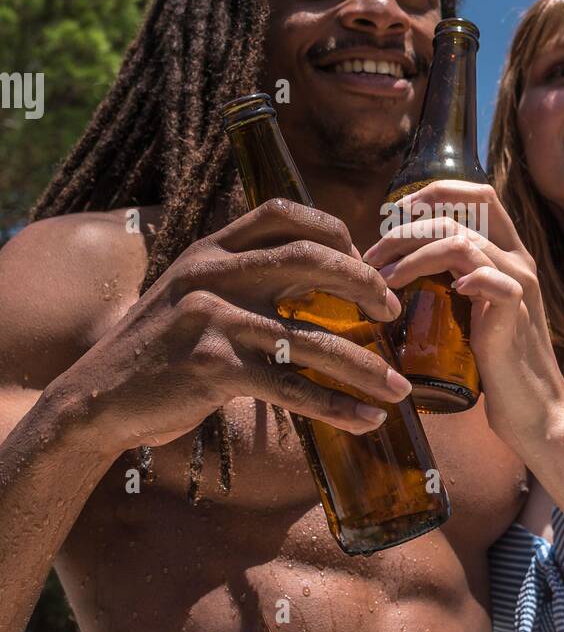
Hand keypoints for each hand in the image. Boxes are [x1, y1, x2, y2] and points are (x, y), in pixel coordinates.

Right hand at [48, 198, 411, 453]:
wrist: (96, 397)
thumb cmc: (160, 352)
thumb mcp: (196, 297)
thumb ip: (245, 281)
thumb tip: (322, 283)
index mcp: (212, 250)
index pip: (282, 212)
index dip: (334, 230)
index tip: (366, 261)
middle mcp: (212, 273)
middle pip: (309, 258)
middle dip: (364, 283)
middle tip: (393, 311)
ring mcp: (211, 318)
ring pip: (310, 337)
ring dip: (364, 365)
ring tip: (399, 388)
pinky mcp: (211, 366)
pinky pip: (290, 386)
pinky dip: (334, 406)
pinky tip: (364, 420)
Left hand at [364, 180, 563, 457]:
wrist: (536, 410)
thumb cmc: (498, 366)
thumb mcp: (474, 312)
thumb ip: (453, 283)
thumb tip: (397, 271)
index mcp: (509, 254)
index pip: (480, 195)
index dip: (436, 193)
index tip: (396, 214)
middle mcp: (518, 262)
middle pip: (458, 217)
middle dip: (406, 229)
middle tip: (372, 255)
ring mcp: (518, 286)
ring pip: (463, 244)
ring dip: (414, 255)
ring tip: (385, 279)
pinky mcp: (515, 315)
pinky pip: (492, 281)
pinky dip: (466, 278)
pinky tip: (446, 291)